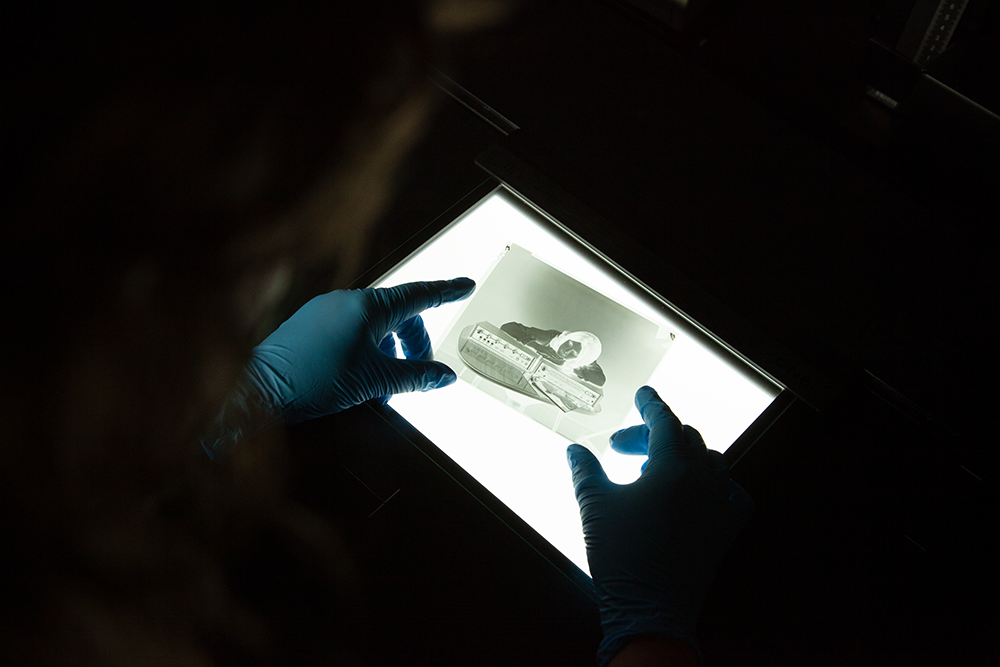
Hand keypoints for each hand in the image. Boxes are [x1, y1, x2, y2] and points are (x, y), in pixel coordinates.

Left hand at [245, 278, 474, 423]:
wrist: (259, 390)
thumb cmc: (313, 381)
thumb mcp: (375, 382)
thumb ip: (415, 376)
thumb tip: (444, 377)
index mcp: (368, 306)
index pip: (418, 294)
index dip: (446, 291)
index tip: (464, 286)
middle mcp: (347, 300)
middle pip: (398, 316)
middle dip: (413, 345)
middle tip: (419, 376)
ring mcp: (326, 310)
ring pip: (374, 326)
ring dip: (388, 353)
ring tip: (383, 388)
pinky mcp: (310, 324)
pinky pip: (351, 330)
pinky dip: (366, 351)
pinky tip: (359, 380)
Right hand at [566, 386, 752, 665]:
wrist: (651, 606)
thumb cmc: (621, 553)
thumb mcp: (595, 505)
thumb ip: (586, 470)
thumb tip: (575, 450)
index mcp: (673, 466)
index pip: (664, 421)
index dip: (650, 404)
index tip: (643, 393)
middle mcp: (704, 480)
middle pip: (685, 438)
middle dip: (653, 436)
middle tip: (623, 448)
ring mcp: (720, 505)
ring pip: (712, 462)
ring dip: (685, 456)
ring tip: (656, 469)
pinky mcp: (727, 531)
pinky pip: (735, 496)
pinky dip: (720, 485)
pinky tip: (702, 491)